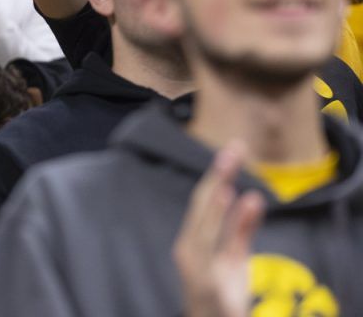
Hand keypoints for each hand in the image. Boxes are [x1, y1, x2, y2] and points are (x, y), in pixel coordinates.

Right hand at [173, 143, 264, 316]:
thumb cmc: (221, 290)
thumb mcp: (234, 255)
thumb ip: (242, 228)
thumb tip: (252, 196)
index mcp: (192, 237)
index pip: (205, 199)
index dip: (218, 174)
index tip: (233, 149)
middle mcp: (188, 246)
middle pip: (202, 205)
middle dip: (218, 176)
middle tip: (233, 149)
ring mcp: (195, 263)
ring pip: (205, 225)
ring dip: (217, 199)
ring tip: (229, 174)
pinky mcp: (208, 280)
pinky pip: (216, 248)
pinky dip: (224, 223)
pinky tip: (236, 202)